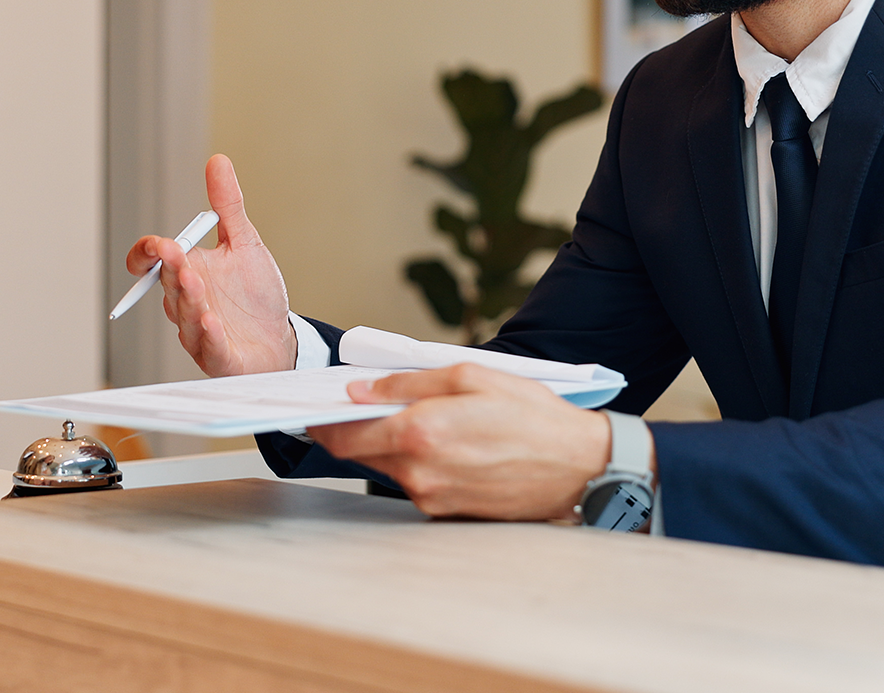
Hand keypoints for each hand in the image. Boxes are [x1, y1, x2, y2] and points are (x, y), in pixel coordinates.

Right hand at [126, 153, 293, 375]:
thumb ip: (228, 206)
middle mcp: (186, 301)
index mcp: (187, 272)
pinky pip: (208, 346)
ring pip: (184, 315)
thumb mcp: (245, 243)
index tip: (156, 243)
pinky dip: (208, 334)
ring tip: (195, 281)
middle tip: (174, 253)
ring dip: (188, 299)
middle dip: (170, 269)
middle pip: (167, 284)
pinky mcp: (218, 355)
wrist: (280, 338)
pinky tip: (212, 322)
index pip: (153, 262)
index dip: (145, 253)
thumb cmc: (255, 295)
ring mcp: (199, 330)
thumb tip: (218, 161)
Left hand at [308, 364, 614, 520]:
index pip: (344, 435)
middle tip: (352, 407)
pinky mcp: (449, 512)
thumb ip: (407, 383)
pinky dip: (415, 463)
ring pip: (387, 468)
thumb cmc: (531, 416)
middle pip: (358, 454)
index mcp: (419, 434)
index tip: (310, 410)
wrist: (580, 467)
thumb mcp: (469, 376)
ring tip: (412, 418)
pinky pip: (415, 483)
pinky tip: (440, 444)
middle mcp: (419, 473)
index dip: (322, 422)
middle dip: (350, 431)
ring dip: (387, 445)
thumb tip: (360, 389)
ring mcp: (433, 498)